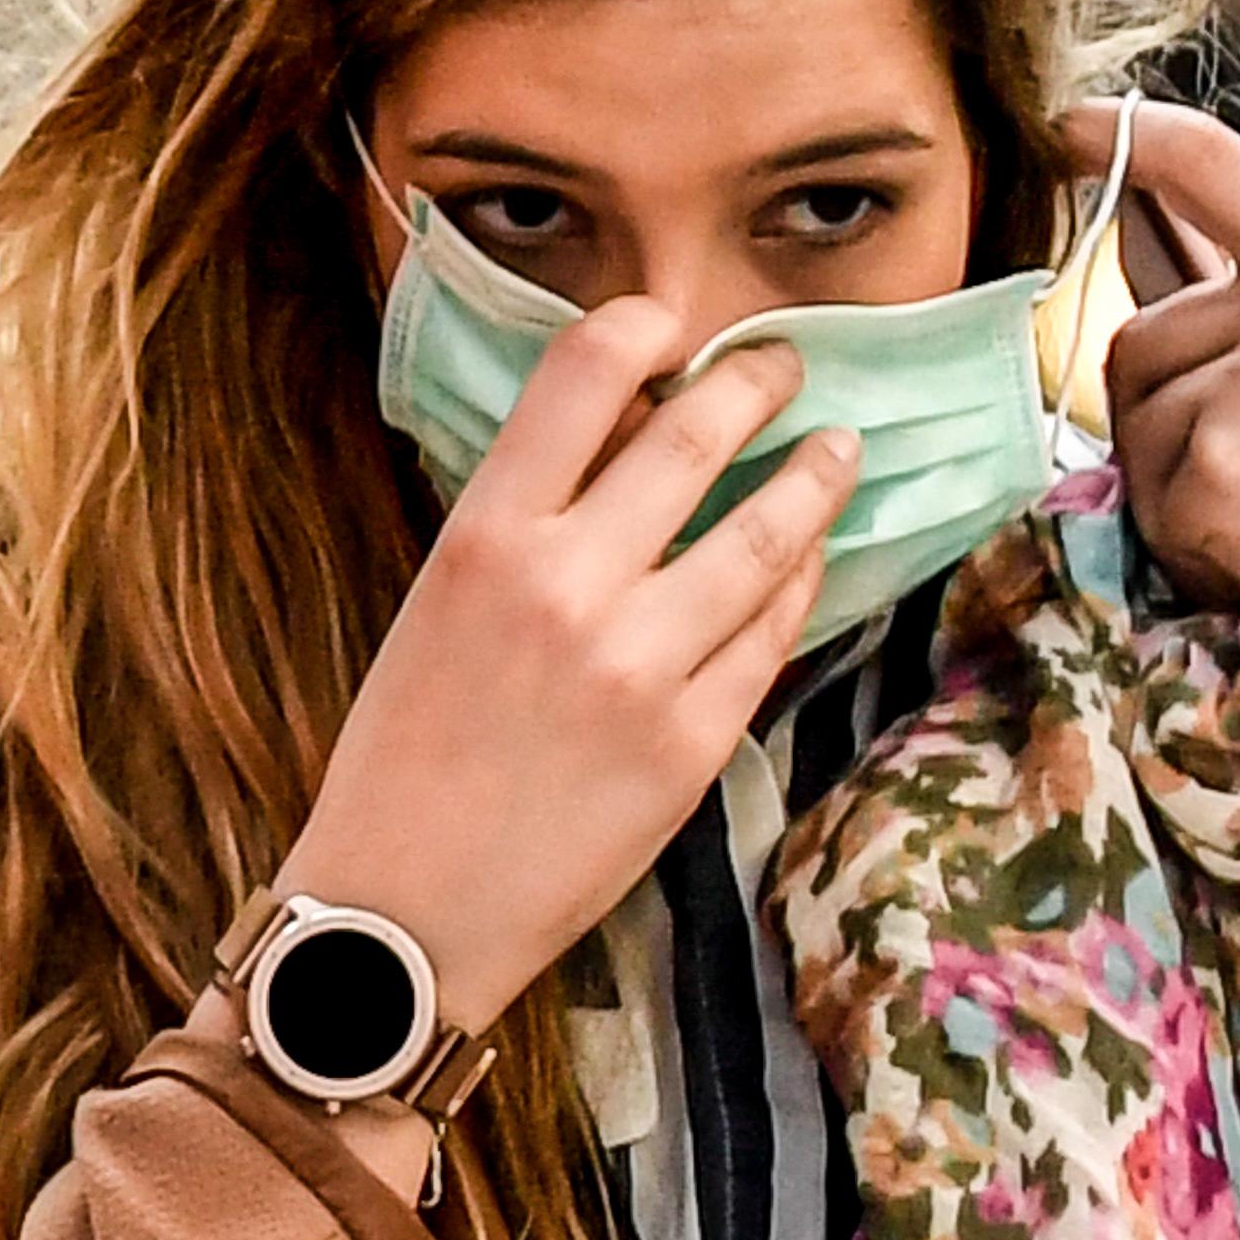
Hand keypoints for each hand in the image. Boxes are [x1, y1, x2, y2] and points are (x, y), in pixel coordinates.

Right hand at [270, 298, 856, 1050]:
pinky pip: (773, 633)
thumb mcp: (439, 602)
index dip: (641, 326)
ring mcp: (643, 666)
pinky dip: (799, 582)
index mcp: (486, 539)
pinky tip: (807, 559)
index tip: (674, 322)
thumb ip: (530, 517)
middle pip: (699, 435)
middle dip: (759, 382)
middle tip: (786, 367)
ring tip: (837, 449)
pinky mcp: (695, 742)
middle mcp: (570, 586)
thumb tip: (631, 429)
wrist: (402, 917)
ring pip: (768, 533)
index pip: (583, 376)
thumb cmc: (405, 751)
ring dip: (815, 475)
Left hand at [1076, 102, 1239, 861]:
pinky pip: (1142, 504)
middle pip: (1138, 337)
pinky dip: (1187, 551)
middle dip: (1169, 415)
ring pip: (1132, 423)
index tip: (1065, 127)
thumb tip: (1137, 233)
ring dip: (1177, 488)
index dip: (1126, 136)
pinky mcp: (1213, 470)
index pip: (1210, 164)